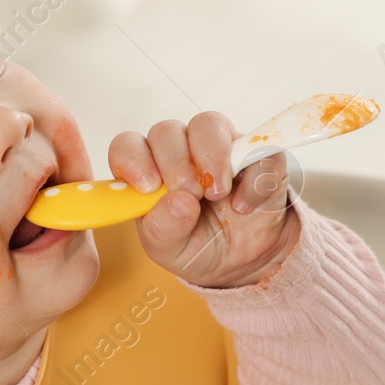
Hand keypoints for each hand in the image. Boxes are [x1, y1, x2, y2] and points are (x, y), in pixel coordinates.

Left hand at [109, 112, 298, 288]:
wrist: (244, 260)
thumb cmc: (197, 247)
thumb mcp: (171, 250)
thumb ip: (164, 229)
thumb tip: (178, 202)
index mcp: (149, 171)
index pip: (128, 145)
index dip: (133, 159)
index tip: (149, 186)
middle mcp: (180, 151)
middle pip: (167, 131)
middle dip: (175, 162)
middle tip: (191, 195)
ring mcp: (219, 147)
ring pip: (208, 125)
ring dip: (212, 158)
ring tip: (218, 195)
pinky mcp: (256, 154)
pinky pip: (256, 148)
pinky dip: (251, 178)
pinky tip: (244, 206)